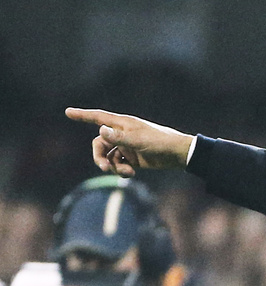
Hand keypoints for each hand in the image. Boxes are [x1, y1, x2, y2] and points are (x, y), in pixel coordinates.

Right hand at [65, 108, 194, 176]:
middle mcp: (122, 134)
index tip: (67, 112)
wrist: (177, 154)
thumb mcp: (138, 140)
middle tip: (103, 167)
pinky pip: (118, 164)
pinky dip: (121, 170)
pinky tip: (130, 173)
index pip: (98, 118)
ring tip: (124, 172)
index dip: (82, 115)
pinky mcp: (132, 159)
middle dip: (99, 156)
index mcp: (122, 124)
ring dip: (112, 166)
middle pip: (100, 144)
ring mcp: (126, 147)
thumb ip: (119, 137)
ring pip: (108, 157)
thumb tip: (100, 130)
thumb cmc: (160, 141)